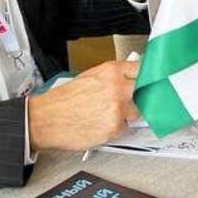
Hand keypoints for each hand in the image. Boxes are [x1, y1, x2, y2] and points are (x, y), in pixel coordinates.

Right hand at [25, 59, 139, 151]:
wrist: (45, 119)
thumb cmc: (62, 100)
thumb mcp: (89, 77)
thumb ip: (112, 76)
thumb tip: (128, 76)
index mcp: (111, 71)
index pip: (143, 69)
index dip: (147, 75)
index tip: (151, 79)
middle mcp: (117, 88)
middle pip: (146, 91)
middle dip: (141, 96)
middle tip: (131, 99)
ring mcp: (118, 108)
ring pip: (137, 111)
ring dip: (127, 114)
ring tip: (106, 114)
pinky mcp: (115, 127)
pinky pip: (125, 128)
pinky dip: (116, 129)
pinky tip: (100, 124)